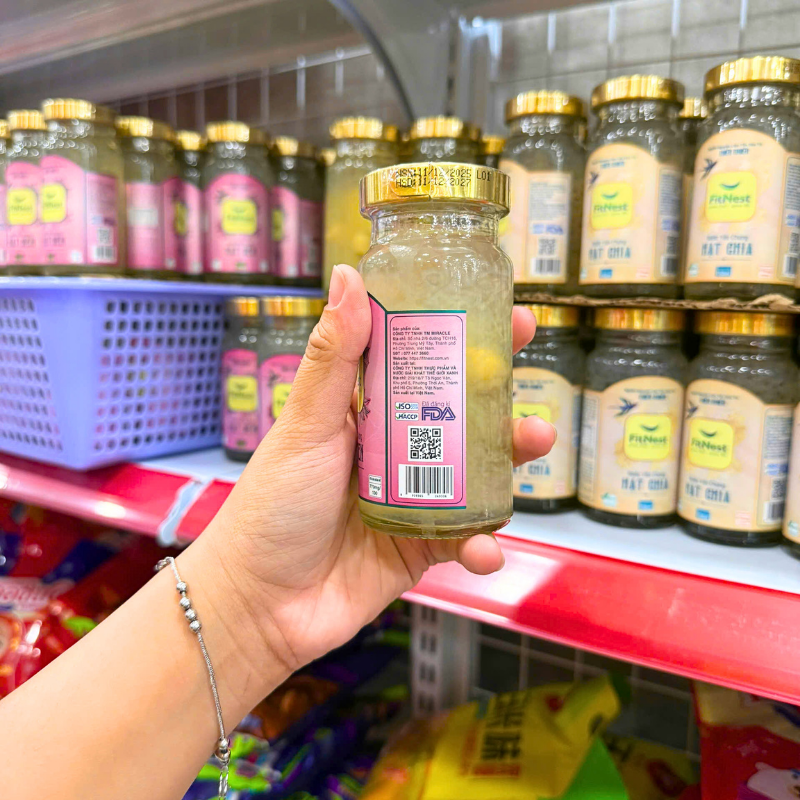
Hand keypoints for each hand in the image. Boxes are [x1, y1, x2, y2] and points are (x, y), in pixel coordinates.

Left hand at [188, 264, 555, 691]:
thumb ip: (333, 357)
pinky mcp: (422, 546)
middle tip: (528, 382)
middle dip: (501, 399)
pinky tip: (486, 548)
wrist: (260, 605)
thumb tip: (348, 274)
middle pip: (461, 415)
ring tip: (534, 443)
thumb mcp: (306, 425)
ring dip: (510, 461)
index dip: (466, 340)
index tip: (509, 319)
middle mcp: (395, 449)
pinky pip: (466, 538)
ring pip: (476, 472)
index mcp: (366, 412)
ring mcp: (413, 497)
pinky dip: (482, 544)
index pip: (423, 363)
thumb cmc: (273, 506)